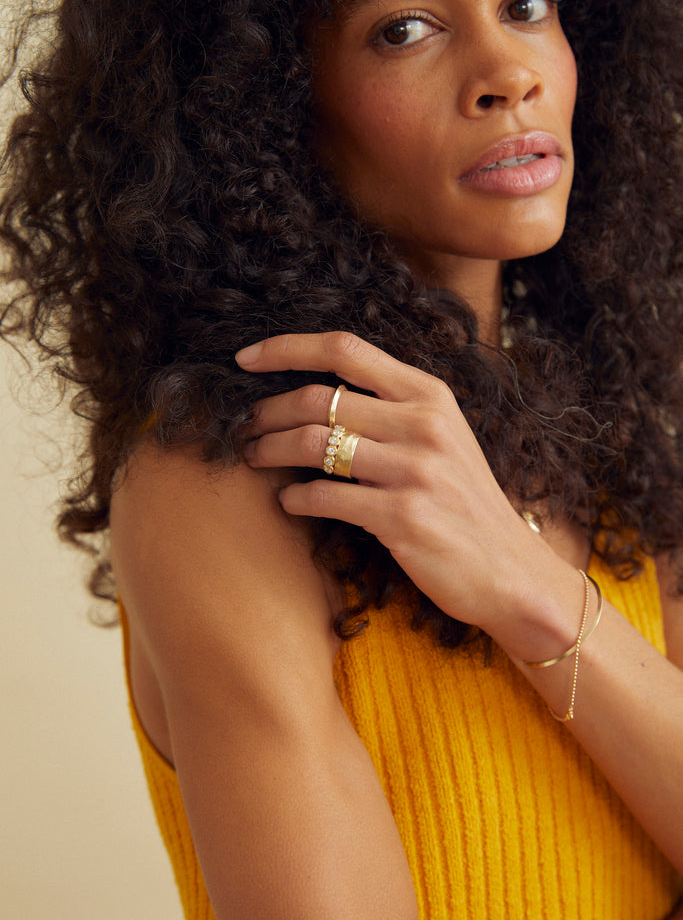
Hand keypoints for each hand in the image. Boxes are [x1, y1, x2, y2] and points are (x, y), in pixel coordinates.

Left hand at [236, 331, 580, 656]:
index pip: (346, 349)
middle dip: (267, 411)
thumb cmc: (465, 502)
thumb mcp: (442, 438)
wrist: (511, 571)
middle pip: (318, 397)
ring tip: (254, 457)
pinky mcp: (403, 518)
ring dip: (269, 449)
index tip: (246, 359)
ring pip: (312, 444)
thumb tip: (317, 393)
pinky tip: (288, 501)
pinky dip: (294, 498)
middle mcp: (423, 425)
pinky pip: (324, 497)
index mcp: (429, 394)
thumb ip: (392, 408)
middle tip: (246, 427)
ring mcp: (415, 471)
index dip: (287, 348)